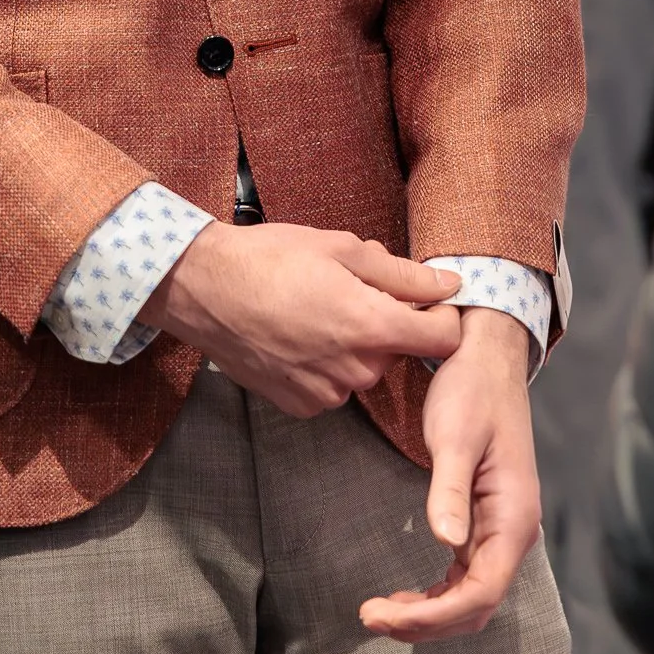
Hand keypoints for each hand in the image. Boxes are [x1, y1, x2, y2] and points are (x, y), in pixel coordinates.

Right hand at [138, 220, 460, 417]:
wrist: (204, 288)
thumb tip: (449, 283)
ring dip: (355, 344)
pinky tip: (298, 335)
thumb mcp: (340, 248)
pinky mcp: (302, 405)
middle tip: (348, 288)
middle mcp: (355, 369)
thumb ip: (402, 273)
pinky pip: (334, 386)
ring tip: (315, 309)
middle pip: (399, 351)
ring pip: (365, 368)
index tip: (425, 298)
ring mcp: (327, 393)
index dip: (442, 315)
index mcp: (371, 325)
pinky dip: (326, 363)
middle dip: (386, 321)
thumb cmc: (269, 258)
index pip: (443, 338)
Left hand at [360, 308, 539, 642]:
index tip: (387, 615)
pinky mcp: (484, 517)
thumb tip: (445, 542)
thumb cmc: (471, 390)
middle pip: (476, 604)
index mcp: (513, 516)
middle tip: (371, 617)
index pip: (480, 592)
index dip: (435, 615)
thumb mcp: (455, 436)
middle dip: (427, 621)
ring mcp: (500, 526)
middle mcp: (513, 530)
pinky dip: (438, 593)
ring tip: (381, 612)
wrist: (484, 355)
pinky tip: (408, 596)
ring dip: (431, 612)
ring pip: (471, 594)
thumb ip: (449, 490)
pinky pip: (466, 574)